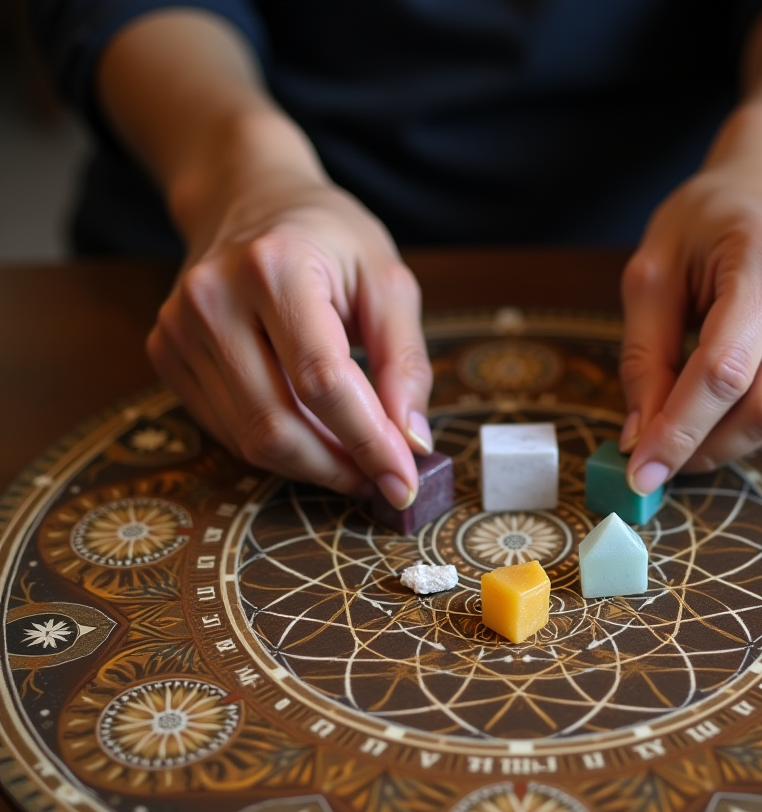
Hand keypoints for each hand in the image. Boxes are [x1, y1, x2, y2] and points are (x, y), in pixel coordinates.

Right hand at [147, 168, 431, 508]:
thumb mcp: (387, 282)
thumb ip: (405, 361)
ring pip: (251, 439)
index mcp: (274, 267)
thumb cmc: (329, 238)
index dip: (368, 441)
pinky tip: (317, 440)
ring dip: (314, 467)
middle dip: (340, 466)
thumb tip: (411, 442)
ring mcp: (179, 330)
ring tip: (358, 461)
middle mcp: (212, 299)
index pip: (322, 382)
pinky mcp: (167, 355)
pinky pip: (229, 431)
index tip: (405, 479)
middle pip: (277, 424)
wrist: (250, 197)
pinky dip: (280, 450)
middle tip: (385, 480)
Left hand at [618, 104, 761, 494]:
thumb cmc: (706, 225)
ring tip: (698, 415)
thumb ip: (643, 357)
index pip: (722, 372)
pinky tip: (746, 387)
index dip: (678, 432)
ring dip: (732, 440)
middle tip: (665, 455)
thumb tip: (642, 439)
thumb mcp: (652, 274)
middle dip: (706, 447)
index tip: (642, 471)